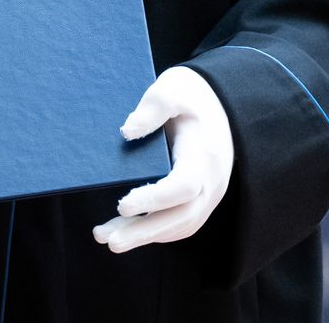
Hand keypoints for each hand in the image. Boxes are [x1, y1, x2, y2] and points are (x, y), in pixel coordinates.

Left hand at [93, 65, 233, 253]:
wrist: (222, 105)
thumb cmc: (193, 95)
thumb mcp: (174, 88)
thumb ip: (153, 107)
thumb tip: (126, 132)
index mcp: (205, 153)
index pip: (184, 185)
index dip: (154, 199)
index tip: (122, 204)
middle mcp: (212, 181)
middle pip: (181, 216)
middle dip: (145, 231)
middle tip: (110, 241)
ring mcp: (208, 194)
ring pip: (178, 225)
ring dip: (143, 236)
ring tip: (107, 238)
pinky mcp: (200, 200)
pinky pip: (179, 223)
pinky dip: (154, 231)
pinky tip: (126, 231)